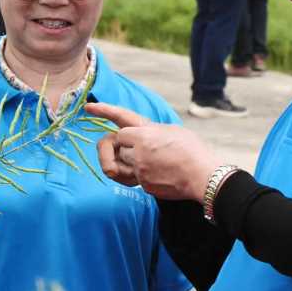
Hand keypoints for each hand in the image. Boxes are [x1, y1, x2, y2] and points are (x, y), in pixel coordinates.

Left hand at [86, 103, 221, 201]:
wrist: (203, 176)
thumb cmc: (194, 151)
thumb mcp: (173, 131)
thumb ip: (152, 131)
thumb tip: (142, 136)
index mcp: (147, 131)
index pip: (119, 119)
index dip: (103, 110)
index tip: (88, 106)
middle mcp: (139, 148)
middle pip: (118, 143)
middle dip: (122, 145)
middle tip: (135, 148)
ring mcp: (139, 168)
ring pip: (123, 162)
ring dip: (132, 160)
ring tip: (154, 161)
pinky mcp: (143, 184)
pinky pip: (133, 178)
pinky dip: (143, 175)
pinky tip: (161, 174)